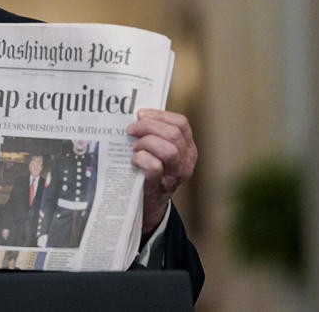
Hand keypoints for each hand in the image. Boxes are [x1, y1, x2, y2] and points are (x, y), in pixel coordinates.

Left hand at [127, 109, 196, 239]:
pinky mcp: (161, 186)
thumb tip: (137, 115)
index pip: (181, 123)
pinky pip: (154, 167)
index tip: (141, 114)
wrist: (150, 204)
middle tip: (131, 129)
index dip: (159, 115)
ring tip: (134, 147)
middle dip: (148, 126)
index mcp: (187, 148)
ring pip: (169, 150)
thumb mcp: (161, 152)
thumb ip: (156, 135)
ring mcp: (175, 175)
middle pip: (173, 134)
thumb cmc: (151, 172)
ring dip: (147, 143)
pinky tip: (133, 160)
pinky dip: (141, 159)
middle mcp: (186, 161)